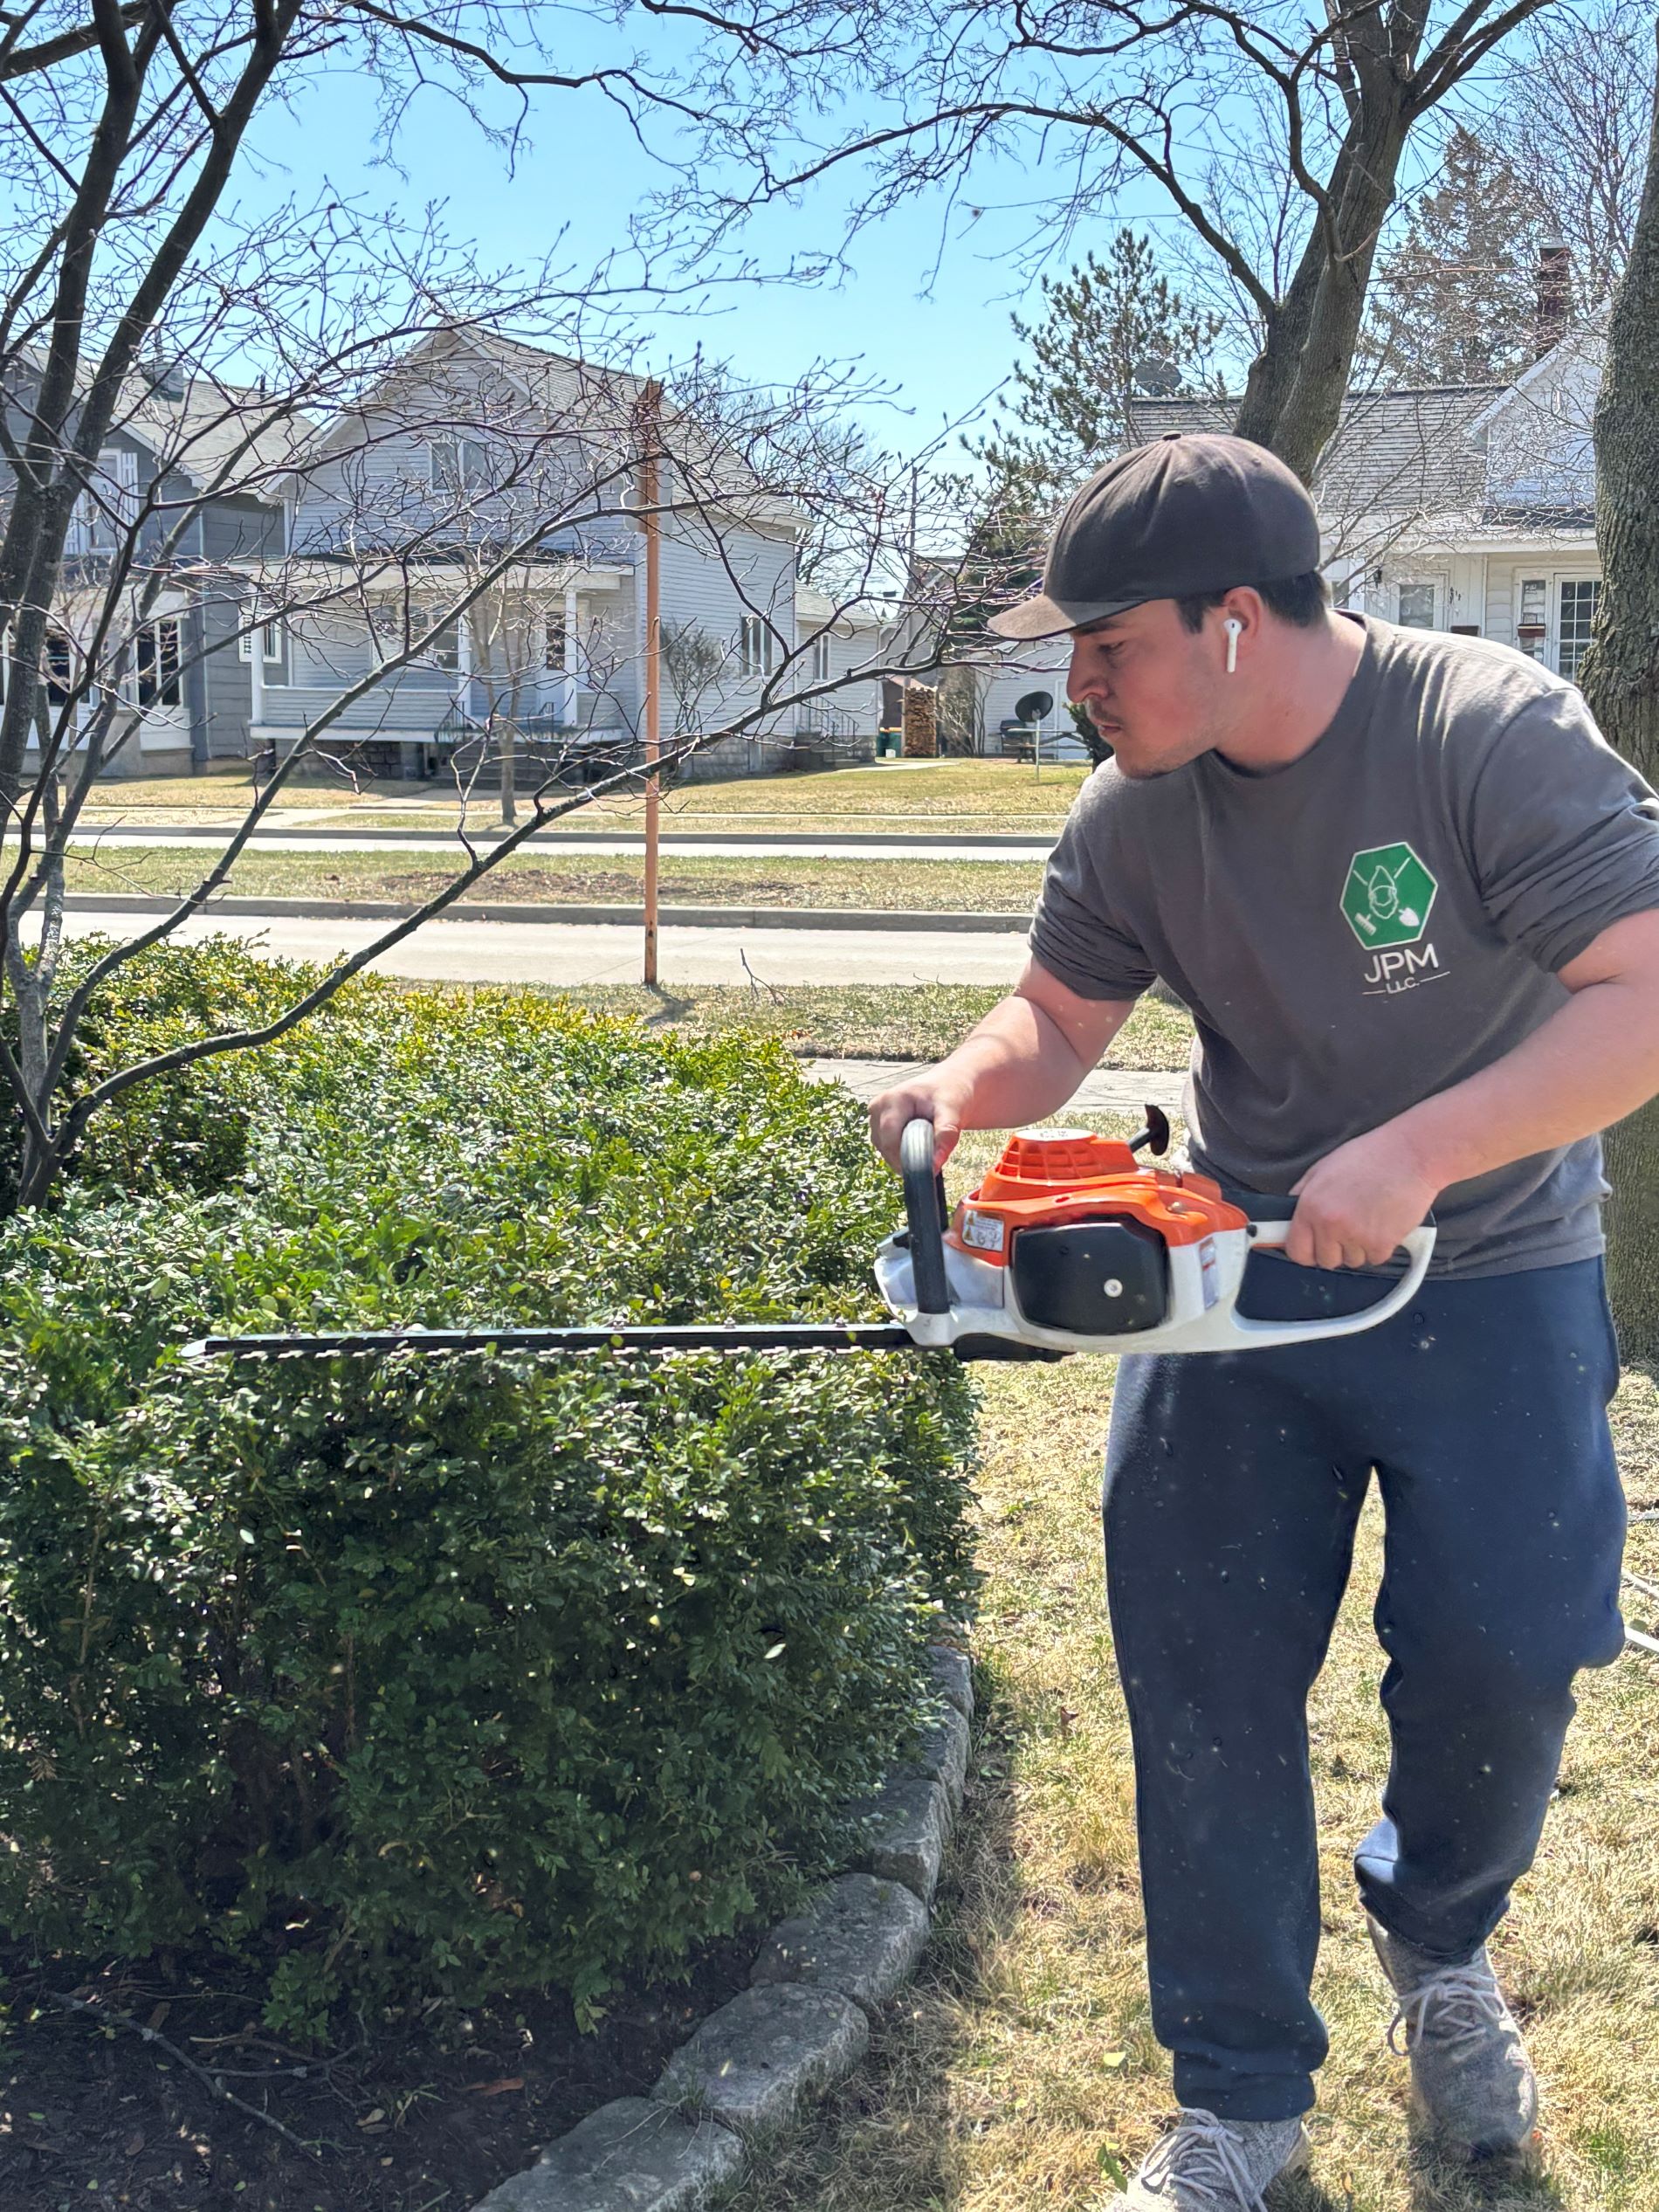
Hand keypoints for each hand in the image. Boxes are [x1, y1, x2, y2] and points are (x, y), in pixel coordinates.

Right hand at [868, 1074, 973, 1172]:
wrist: (947, 1086)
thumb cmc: (949, 1096)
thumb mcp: (953, 1113)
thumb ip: (946, 1137)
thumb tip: (935, 1165)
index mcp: (893, 1099)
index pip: (890, 1138)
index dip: (905, 1158)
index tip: (926, 1169)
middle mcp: (878, 1106)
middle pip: (884, 1146)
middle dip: (906, 1159)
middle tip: (930, 1162)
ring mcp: (875, 1116)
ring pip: (883, 1150)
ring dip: (903, 1157)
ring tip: (926, 1149)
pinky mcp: (878, 1125)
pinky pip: (885, 1148)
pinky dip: (900, 1154)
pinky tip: (917, 1148)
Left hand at [1287, 1123, 1439, 1269]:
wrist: (1411, 1155)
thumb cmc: (1370, 1157)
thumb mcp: (1323, 1168)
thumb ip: (1303, 1195)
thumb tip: (1289, 1219)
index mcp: (1310, 1206)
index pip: (1297, 1251)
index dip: (1306, 1250)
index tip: (1313, 1246)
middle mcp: (1330, 1225)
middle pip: (1325, 1261)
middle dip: (1335, 1249)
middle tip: (1348, 1226)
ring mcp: (1356, 1236)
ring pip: (1352, 1261)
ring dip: (1358, 1247)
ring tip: (1369, 1217)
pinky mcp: (1382, 1244)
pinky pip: (1375, 1258)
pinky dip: (1380, 1246)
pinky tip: (1384, 1221)